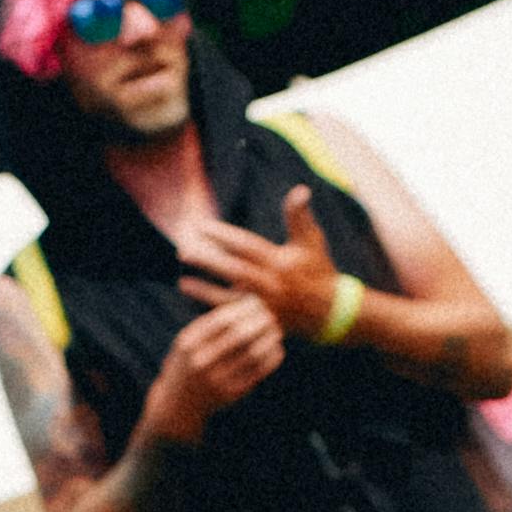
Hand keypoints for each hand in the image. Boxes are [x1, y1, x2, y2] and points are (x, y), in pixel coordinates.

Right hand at [137, 291, 286, 444]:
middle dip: (260, 322)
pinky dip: (272, 358)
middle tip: (270, 316)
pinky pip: (259, 371)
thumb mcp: (187, 341)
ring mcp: (217, 380)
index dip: (245, 308)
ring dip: (269, 339)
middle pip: (240, 334)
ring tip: (276, 331)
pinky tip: (275, 349)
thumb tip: (247, 303)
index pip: (223, 319)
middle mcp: (201, 362)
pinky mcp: (231, 394)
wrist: (177, 405)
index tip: (257, 303)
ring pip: (254, 353)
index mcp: (189, 344)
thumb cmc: (186, 364)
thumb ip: (210, 324)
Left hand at [179, 181, 343, 338]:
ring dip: (204, 290)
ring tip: (182, 281)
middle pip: (234, 271)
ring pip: (229, 297)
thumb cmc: (318, 269)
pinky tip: (193, 296)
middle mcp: (272, 284)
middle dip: (208, 261)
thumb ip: (300, 216)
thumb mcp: (311, 240)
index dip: (223, 236)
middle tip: (183, 251)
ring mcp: (265, 306)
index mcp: (281, 262)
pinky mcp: (260, 322)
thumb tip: (300, 189)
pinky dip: (211, 307)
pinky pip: (232, 315)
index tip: (201, 226)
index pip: (247, 246)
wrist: (330, 311)